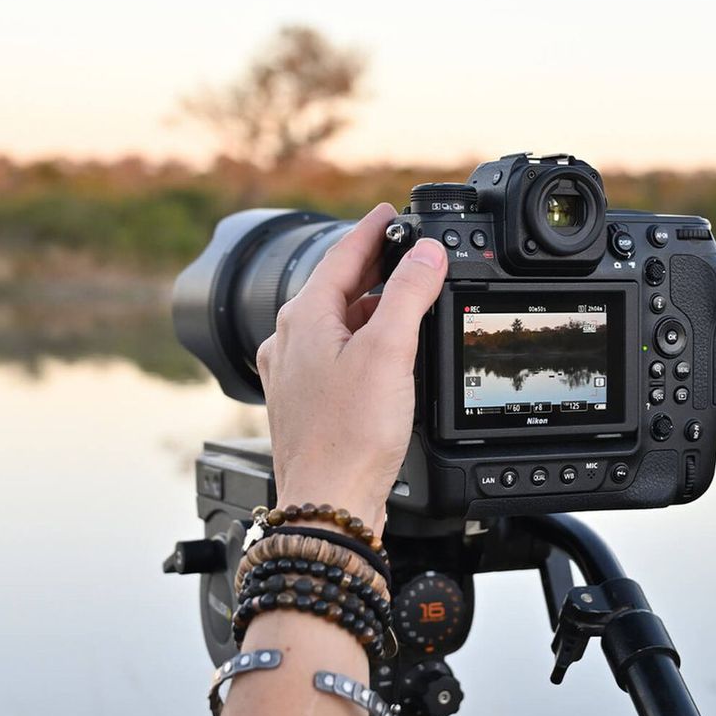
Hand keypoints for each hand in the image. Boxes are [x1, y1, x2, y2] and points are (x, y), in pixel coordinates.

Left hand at [255, 203, 447, 533]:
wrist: (328, 502)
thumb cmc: (349, 436)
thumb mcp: (388, 352)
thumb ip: (408, 294)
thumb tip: (425, 253)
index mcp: (304, 318)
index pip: (342, 255)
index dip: (371, 231)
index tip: (389, 212)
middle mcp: (289, 341)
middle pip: (337, 287)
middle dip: (373, 268)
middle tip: (405, 251)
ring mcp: (294, 374)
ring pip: (335, 322)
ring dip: (369, 306)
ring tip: (404, 300)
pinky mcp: (306, 402)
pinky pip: (334, 353)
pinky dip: (361, 340)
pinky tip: (383, 355)